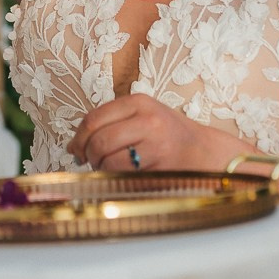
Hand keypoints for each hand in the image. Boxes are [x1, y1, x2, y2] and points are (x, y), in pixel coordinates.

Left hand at [68, 94, 243, 173]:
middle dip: (88, 155)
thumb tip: (75, 143)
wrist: (203, 151)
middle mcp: (148, 119)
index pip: (94, 118)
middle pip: (99, 140)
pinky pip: (125, 174)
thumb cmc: (168, 135)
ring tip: (107, 167)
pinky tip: (121, 174)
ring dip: (101, 168)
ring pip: (109, 159)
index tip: (75, 148)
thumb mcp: (143, 116)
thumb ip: (112, 121)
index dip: (79, 137)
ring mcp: (156, 142)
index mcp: (139, 101)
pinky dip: (116, 177)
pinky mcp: (160, 164)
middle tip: (90, 161)